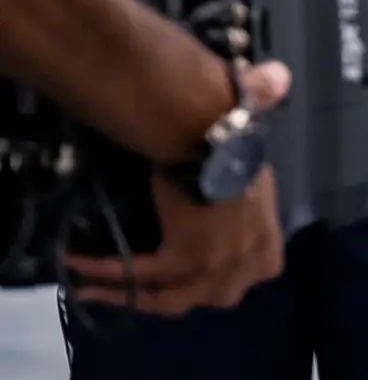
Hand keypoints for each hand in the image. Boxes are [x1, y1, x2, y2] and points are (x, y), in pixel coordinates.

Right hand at [66, 58, 287, 316]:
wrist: (218, 128)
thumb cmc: (235, 130)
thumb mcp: (251, 150)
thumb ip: (254, 147)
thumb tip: (277, 79)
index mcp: (271, 239)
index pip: (254, 277)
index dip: (219, 281)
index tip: (190, 276)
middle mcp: (252, 260)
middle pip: (209, 297)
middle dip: (174, 298)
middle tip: (136, 292)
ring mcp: (221, 264)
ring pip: (168, 300)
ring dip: (127, 296)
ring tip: (90, 289)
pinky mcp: (186, 258)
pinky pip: (141, 277)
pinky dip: (106, 275)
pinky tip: (78, 269)